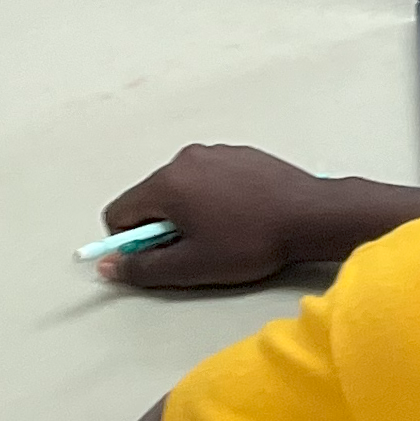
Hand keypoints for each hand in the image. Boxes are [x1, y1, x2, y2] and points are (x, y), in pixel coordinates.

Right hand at [97, 145, 419, 288]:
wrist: (311, 215)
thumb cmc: (251, 242)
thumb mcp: (189, 266)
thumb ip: (141, 268)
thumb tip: (108, 265)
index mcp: (168, 181)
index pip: (120, 212)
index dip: (130, 243)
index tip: (158, 258)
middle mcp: (187, 158)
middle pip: (151, 198)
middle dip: (163, 227)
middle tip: (196, 250)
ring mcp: (216, 152)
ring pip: (181, 189)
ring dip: (189, 213)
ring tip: (223, 235)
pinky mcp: (241, 154)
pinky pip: (209, 178)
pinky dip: (213, 199)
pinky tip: (241, 218)